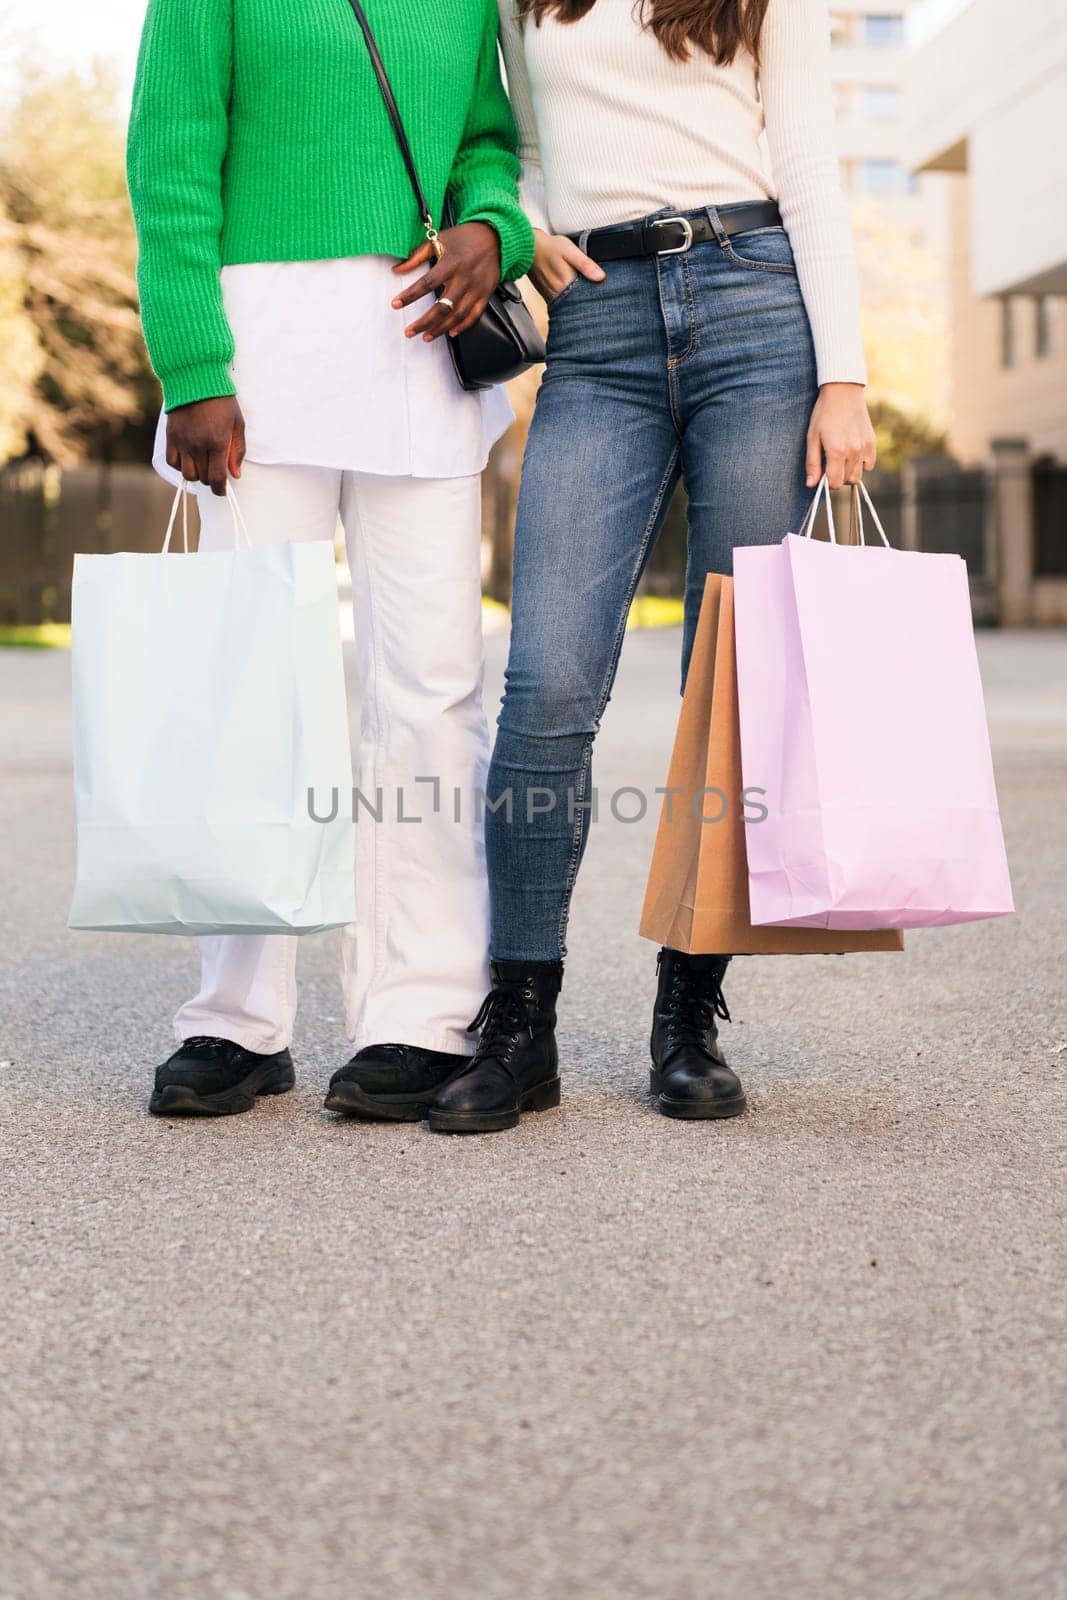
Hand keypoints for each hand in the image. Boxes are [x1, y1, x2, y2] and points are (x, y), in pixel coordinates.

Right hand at [166, 397, 245, 496]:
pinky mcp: (171, 437)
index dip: (221, 490)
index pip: (218, 478)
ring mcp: (182, 442)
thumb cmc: (221, 401)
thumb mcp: (237, 424)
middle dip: (212, 480)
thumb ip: (237, 451)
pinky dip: (181, 466)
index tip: (224, 491)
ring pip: (188, 474)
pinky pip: (173, 462)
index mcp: (217, 443)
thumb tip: (235, 475)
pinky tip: (189, 459)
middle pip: (204, 478)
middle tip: (217, 470)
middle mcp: (198, 445)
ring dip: (197, 475)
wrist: (196, 379)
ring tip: (203, 465)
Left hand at [391, 221, 502, 340]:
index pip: (427, 283)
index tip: (396, 304)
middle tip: (409, 331)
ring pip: (457, 316)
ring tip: (426, 336)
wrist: (494, 237)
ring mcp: (476, 288)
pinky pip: (474, 316)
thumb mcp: (438, 240)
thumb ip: (416, 256)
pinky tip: (451, 333)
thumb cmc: (463, 238)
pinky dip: (463, 327)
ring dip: (440, 329)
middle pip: (442, 307)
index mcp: (451, 263)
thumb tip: (397, 270)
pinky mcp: (486, 295)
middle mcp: (464, 278)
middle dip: (424, 322)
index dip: (410, 295)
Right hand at [528, 228, 604, 302]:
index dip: (596, 297)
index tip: (603, 293)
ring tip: (585, 291)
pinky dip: (568, 298)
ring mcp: (551, 296)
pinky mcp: (547, 295)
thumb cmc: (548, 247)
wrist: (527, 248)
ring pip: (569, 304)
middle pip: (577, 304)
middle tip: (596, 292)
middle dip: (587, 300)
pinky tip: (571, 290)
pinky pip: (561, 302)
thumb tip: (601, 277)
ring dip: (577, 300)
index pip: (586, 299)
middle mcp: (557, 295)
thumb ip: (585, 265)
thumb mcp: (570, 251)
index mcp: (565, 285)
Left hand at [805, 384, 876, 488]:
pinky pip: (869, 464)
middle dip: (837, 477)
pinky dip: (861, 464)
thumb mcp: (812, 438)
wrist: (843, 391)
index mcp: (837, 451)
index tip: (823, 471)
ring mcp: (865, 447)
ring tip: (841, 458)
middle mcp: (854, 452)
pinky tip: (852, 453)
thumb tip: (811, 485)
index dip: (826, 481)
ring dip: (848, 472)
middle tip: (830, 462)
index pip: (835, 483)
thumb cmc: (824, 414)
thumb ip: (812, 464)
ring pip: (858, 475)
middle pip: (847, 481)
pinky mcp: (872, 442)